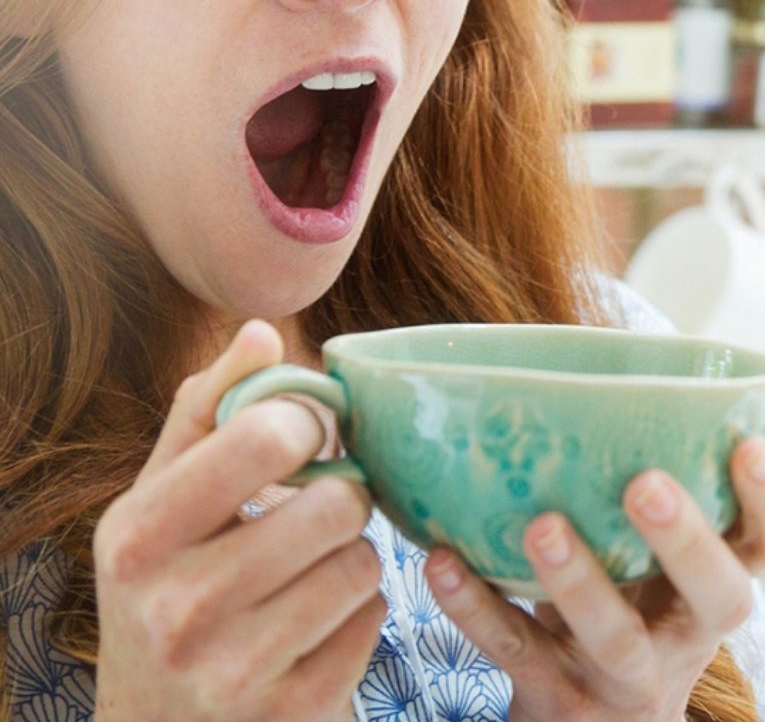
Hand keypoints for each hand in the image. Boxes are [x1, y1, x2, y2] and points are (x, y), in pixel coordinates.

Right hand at [93, 321, 386, 721]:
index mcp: (137, 538)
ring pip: (363, 562)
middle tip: (314, 516)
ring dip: (352, 559)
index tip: (307, 439)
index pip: (266, 436)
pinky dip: (359, 614)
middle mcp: (177, 608)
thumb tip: (262, 332)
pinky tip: (316, 625)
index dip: (310, 425)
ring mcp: (235, 669)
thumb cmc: (169, 588)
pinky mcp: (295, 710)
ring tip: (308, 573)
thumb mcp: (160, 503)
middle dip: (339, 500)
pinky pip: (375, 619)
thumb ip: (206, 412)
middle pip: (335, 502)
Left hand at [426, 438, 764, 720]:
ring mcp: (627, 676)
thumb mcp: (657, 558)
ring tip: (542, 525)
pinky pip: (518, 655)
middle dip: (687, 541)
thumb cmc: (627, 603)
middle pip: (719, 598)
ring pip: (616, 638)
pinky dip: (478, 609)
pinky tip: (443, 562)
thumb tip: (613, 361)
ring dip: (580, 581)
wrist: (592, 718)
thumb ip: (655, 485)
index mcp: (721, 582)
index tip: (747, 445)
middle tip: (646, 485)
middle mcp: (689, 632)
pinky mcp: (558, 700)